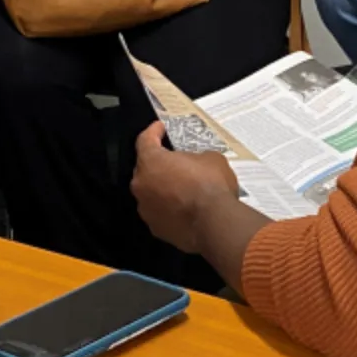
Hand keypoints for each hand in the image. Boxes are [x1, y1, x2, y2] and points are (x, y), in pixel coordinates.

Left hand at [130, 122, 241, 253]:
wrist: (215, 223)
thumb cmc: (210, 184)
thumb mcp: (210, 158)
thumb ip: (195, 157)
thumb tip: (194, 164)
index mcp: (151, 161)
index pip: (145, 140)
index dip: (153, 131)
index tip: (160, 127)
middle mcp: (141, 185)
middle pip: (146, 169)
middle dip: (159, 164)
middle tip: (176, 162)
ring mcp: (146, 209)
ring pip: (151, 193)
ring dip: (163, 189)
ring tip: (182, 189)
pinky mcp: (156, 229)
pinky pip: (160, 213)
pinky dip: (169, 209)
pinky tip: (184, 209)